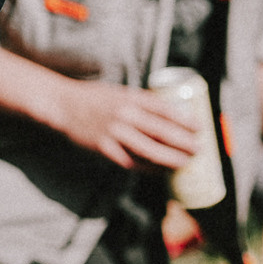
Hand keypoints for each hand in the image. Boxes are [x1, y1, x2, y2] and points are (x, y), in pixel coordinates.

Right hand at [44, 80, 203, 170]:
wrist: (62, 105)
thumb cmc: (95, 98)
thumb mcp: (121, 92)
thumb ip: (143, 103)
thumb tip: (173, 114)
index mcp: (131, 98)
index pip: (166, 110)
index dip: (186, 121)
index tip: (200, 128)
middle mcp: (124, 115)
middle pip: (162, 132)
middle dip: (185, 142)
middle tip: (199, 148)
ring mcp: (114, 133)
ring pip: (150, 150)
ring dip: (171, 158)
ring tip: (186, 162)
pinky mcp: (104, 149)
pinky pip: (132, 162)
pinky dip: (150, 168)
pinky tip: (162, 171)